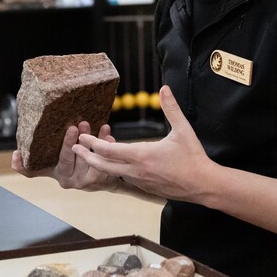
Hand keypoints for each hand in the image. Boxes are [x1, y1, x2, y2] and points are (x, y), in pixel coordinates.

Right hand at [11, 121, 118, 191]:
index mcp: (59, 176)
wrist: (100, 180)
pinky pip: (105, 158)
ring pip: (90, 158)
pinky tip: (106, 131)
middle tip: (75, 125)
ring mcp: (89, 180)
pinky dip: (106, 143)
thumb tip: (15, 154)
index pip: (59, 161)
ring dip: (91, 139)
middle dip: (72, 141)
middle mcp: (73, 181)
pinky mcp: (104, 178)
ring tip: (89, 124)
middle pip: (72, 159)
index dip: (63, 147)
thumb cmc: (70, 168)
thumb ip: (29, 166)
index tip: (68, 130)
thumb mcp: (49, 169)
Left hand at [72, 85, 212, 201]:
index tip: (81, 138)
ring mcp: (140, 181)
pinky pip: (124, 177)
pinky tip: (115, 162)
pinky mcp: (145, 187)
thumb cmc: (193, 157)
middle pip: (103, 166)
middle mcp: (137, 170)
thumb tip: (164, 88)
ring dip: (100, 163)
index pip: (109, 151)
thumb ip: (171, 108)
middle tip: (74, 148)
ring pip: (112, 173)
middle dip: (86, 157)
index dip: (93, 144)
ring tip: (92, 152)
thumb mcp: (183, 130)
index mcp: (142, 155)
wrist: (203, 185)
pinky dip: (114, 169)